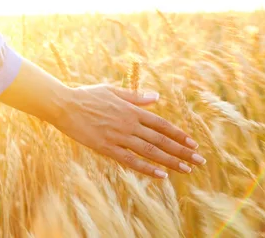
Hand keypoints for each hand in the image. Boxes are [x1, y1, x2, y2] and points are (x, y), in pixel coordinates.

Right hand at [55, 84, 204, 178]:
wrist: (64, 105)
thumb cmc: (86, 96)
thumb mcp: (112, 90)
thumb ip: (135, 96)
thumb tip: (156, 97)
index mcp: (131, 110)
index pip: (161, 124)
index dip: (179, 134)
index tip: (193, 143)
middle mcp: (129, 124)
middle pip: (161, 140)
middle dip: (182, 151)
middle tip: (199, 160)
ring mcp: (118, 137)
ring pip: (150, 151)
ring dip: (171, 161)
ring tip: (187, 169)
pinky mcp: (106, 147)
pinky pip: (130, 160)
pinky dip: (147, 168)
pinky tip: (161, 175)